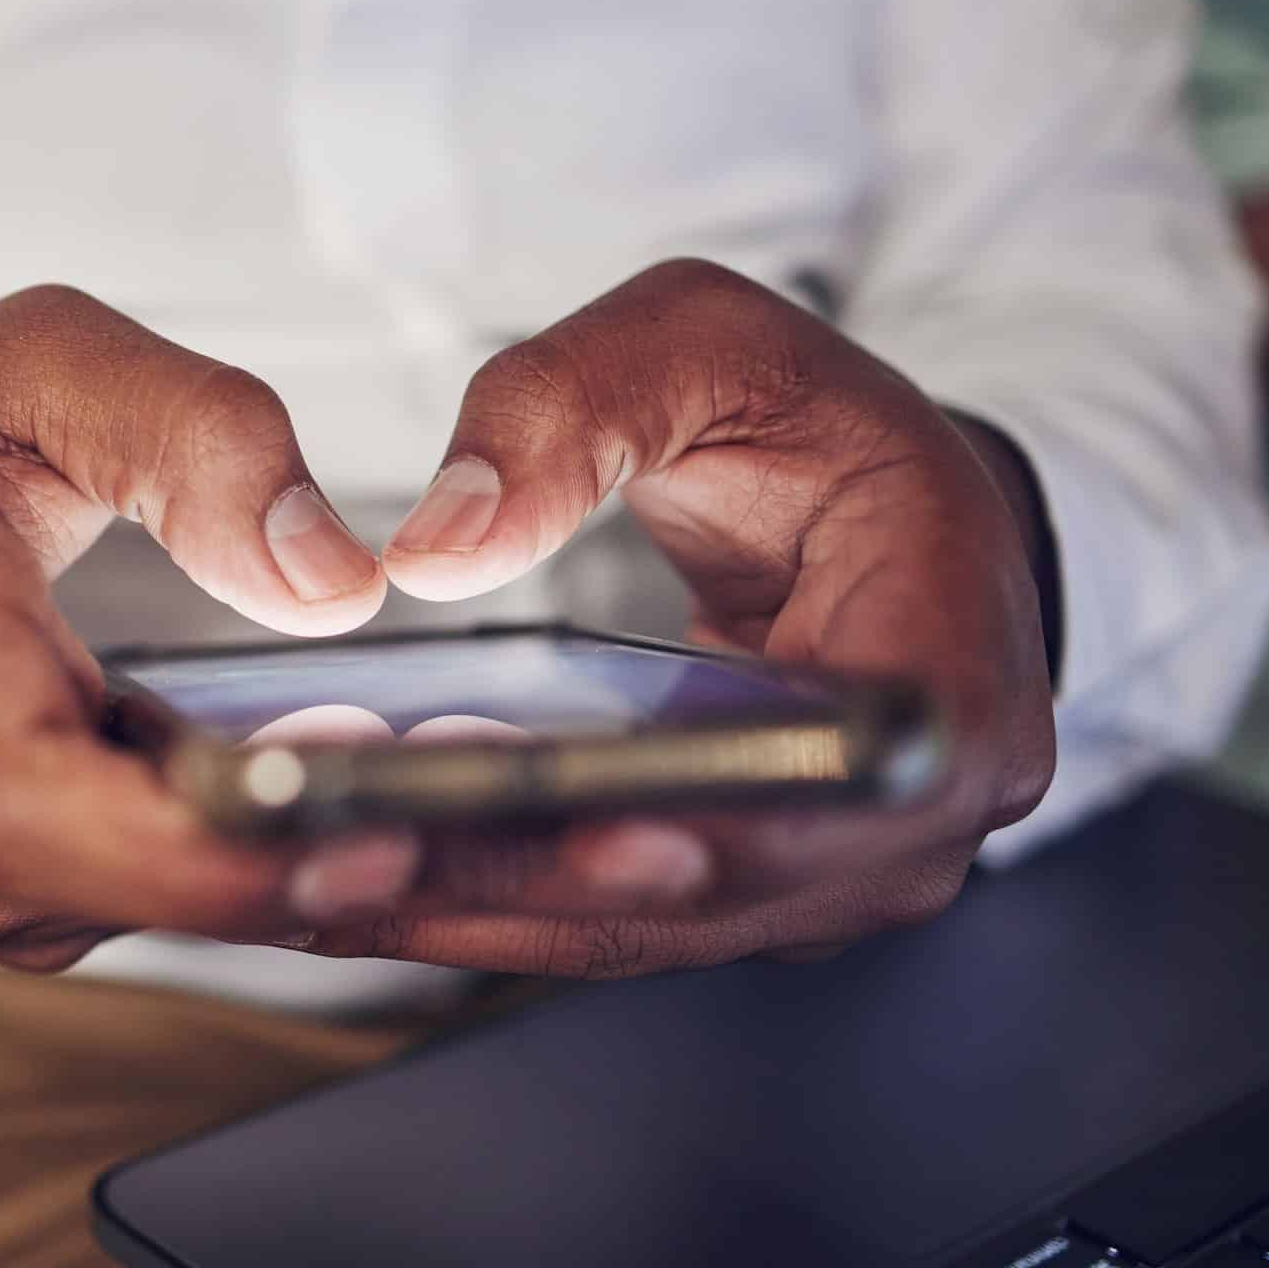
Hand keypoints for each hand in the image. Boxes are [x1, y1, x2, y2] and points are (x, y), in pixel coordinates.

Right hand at [0, 285, 418, 969]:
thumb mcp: (30, 361)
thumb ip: (193, 433)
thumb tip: (331, 585)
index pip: (21, 800)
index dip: (189, 845)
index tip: (363, 833)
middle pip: (109, 888)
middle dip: (312, 875)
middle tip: (504, 842)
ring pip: (137, 913)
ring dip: (298, 882)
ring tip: (476, 833)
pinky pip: (127, 908)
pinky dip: (243, 874)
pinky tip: (347, 816)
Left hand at [305, 258, 1056, 974]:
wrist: (884, 505)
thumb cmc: (816, 421)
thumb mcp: (701, 343)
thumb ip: (567, 410)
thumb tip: (437, 550)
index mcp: (953, 663)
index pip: (851, 781)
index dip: (721, 826)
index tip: (582, 834)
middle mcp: (914, 810)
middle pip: (713, 888)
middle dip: (525, 887)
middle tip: (350, 871)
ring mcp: (835, 871)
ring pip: (646, 924)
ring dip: (480, 914)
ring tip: (315, 885)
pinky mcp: (752, 891)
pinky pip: (615, 915)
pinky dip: (489, 903)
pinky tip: (354, 883)